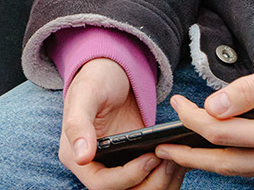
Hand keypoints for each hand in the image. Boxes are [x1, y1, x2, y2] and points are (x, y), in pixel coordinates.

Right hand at [60, 58, 183, 189]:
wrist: (114, 74)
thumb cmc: (97, 80)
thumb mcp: (86, 94)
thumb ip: (78, 123)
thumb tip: (81, 157)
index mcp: (75, 156)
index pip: (101, 184)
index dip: (128, 177)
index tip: (149, 157)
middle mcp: (95, 167)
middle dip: (150, 182)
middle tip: (171, 160)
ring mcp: (116, 168)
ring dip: (162, 182)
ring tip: (177, 159)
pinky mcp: (133, 165)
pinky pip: (150, 183)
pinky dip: (167, 178)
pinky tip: (178, 159)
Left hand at [157, 48, 253, 176]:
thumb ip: (249, 89)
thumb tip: (213, 106)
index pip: (224, 133)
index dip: (193, 120)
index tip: (177, 103)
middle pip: (228, 163)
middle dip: (191, 156)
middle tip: (163, 146)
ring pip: (244, 171)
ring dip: (211, 162)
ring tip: (182, 151)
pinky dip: (236, 161)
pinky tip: (219, 150)